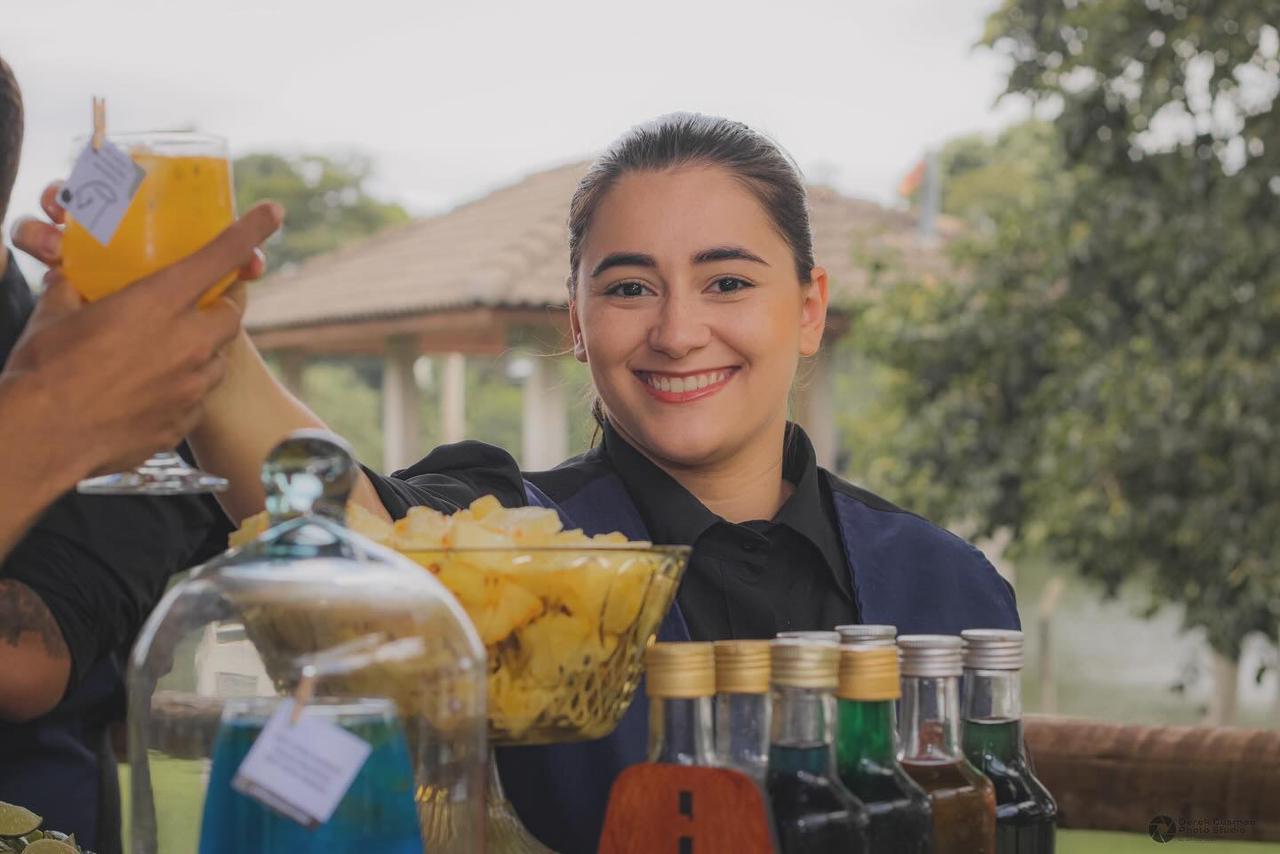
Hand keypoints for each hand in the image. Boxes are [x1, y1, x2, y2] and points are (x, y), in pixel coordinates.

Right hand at [5, 202, 282, 477]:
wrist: (41, 439)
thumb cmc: (44, 373)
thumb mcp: (56, 315)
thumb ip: (74, 290)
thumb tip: (69, 277)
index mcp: (158, 303)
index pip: (219, 257)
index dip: (250, 232)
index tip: (273, 213)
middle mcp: (187, 343)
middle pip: (231, 314)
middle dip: (222, 304)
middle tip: (205, 300)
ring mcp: (190, 386)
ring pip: (217, 359)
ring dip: (202, 349)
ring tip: (169, 348)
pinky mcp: (183, 421)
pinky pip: (197, 397)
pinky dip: (183, 388)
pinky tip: (152, 389)